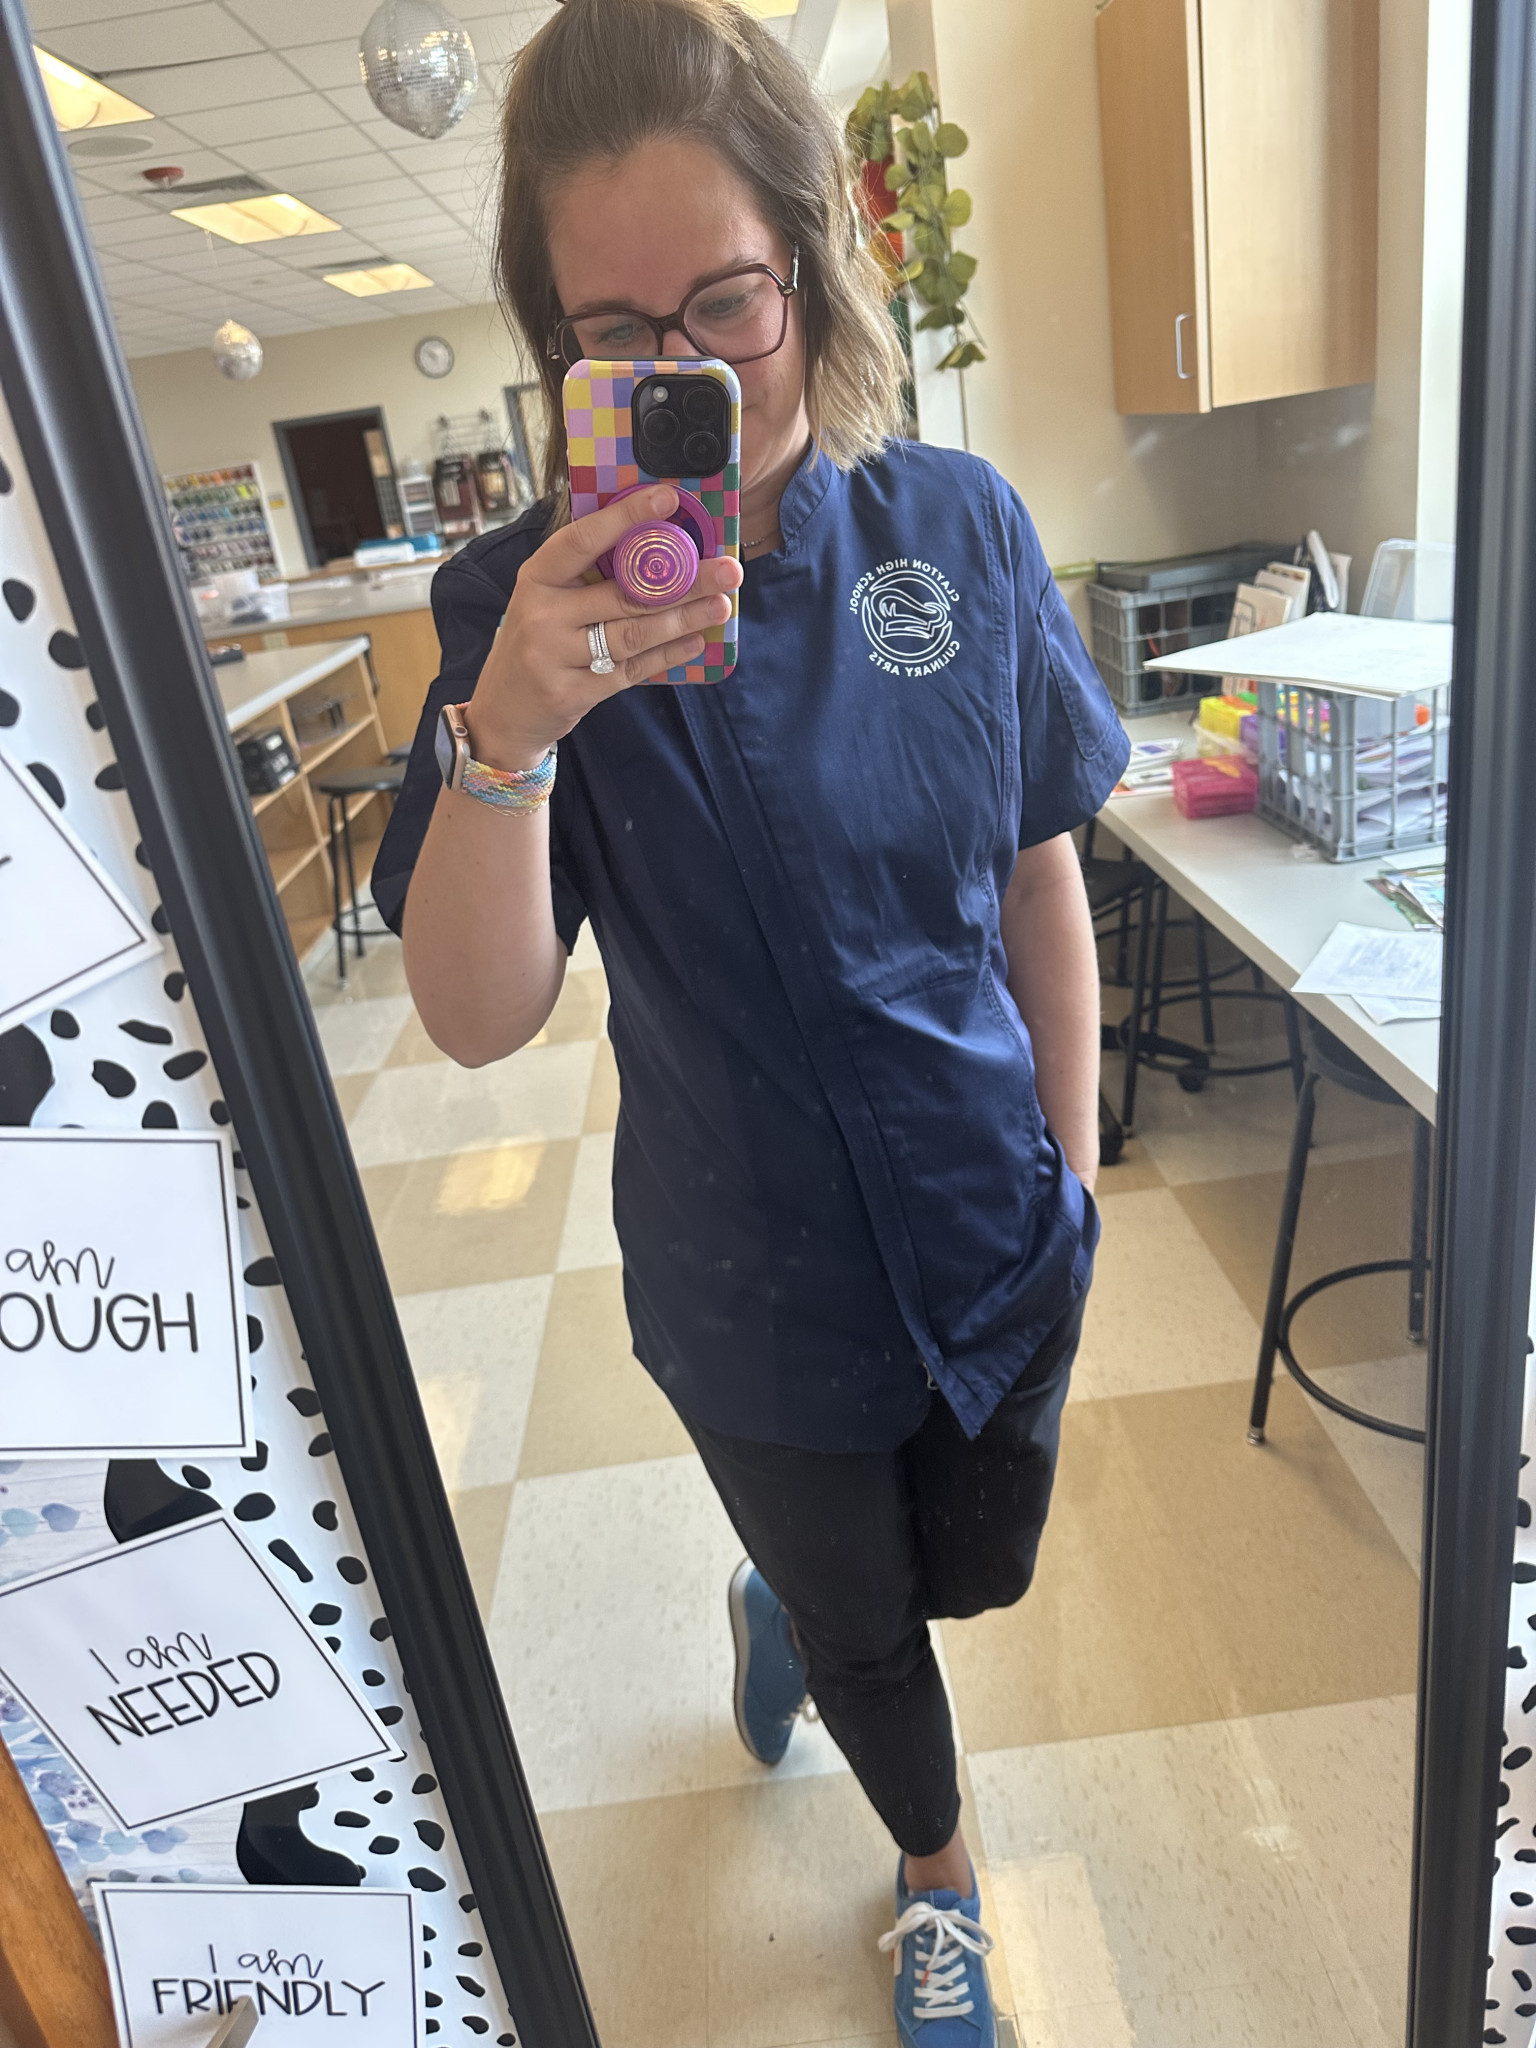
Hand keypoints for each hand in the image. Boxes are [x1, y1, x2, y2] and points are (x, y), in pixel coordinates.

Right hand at [465, 485, 742, 769]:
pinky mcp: (573, 693)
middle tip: (728, 569)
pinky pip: (631, 671)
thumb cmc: (536, 643)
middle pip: (624, 593)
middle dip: (683, 580)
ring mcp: (555, 656)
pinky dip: (667, 655)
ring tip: (721, 605)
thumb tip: (656, 545)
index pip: (583, 539)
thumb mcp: (546, 600)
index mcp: (536, 578)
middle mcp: (542, 614)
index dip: (625, 517)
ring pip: (633, 634)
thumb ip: (587, 576)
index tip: (667, 497)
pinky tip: (696, 641)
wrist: (502, 713)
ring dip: (683, 618)